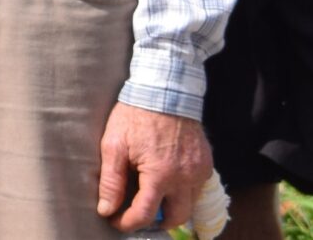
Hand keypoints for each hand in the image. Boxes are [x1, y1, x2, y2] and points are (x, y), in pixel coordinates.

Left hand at [95, 102, 210, 231]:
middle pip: (176, 218)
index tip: (115, 221)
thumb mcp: (114, 145)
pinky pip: (197, 188)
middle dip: (156, 222)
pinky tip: (166, 181)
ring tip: (151, 197)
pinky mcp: (206, 163)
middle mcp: (185, 178)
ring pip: (189, 205)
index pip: (145, 214)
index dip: (128, 223)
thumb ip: (111, 181)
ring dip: (171, 207)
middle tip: (138, 214)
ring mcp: (199, 171)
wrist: (164, 90)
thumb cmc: (135, 115)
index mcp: (160, 175)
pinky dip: (182, 192)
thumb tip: (106, 209)